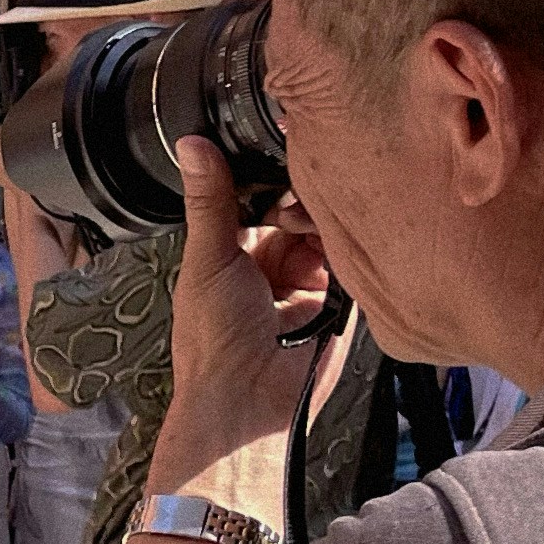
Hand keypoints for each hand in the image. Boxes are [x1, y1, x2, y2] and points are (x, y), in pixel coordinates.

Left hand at [148, 136, 329, 514]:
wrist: (248, 400)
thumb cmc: (214, 338)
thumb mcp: (209, 258)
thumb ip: (211, 200)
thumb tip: (190, 143)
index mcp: (235, 251)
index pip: (262, 198)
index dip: (274, 177)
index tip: (288, 149)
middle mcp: (272, 264)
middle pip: (300, 213)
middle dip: (306, 200)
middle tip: (308, 192)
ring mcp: (308, 283)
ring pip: (329, 234)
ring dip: (328, 224)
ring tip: (321, 222)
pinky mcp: (341, 304)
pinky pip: (353, 265)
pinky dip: (350, 252)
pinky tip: (346, 239)